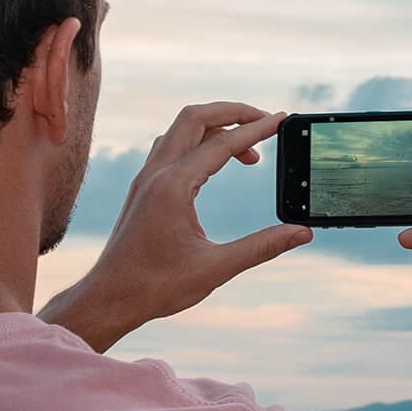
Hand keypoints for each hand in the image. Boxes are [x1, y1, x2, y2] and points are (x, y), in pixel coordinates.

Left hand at [40, 103, 311, 351]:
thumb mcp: (216, 268)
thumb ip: (262, 247)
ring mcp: (146, 178)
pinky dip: (199, 141)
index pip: (222, 143)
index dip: (257, 129)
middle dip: (234, 111)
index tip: (283, 119)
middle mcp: (156, 173)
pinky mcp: (143, 187)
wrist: (109, 298)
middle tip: (266, 121)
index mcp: (173, 187)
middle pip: (196, 117)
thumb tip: (302, 232)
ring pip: (181, 129)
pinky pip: (172, 146)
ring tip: (248, 151)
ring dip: (216, 127)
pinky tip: (215, 163)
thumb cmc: (157, 287)